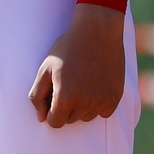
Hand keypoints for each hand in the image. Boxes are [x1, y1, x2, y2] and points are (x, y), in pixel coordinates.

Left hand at [28, 4, 127, 127]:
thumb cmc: (68, 47)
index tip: (54, 94)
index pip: (54, 122)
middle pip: (70, 120)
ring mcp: (102, 101)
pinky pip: (103, 112)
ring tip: (82, 81)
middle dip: (66, 107)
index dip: (51, 109)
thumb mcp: (45, 68)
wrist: (97, 31)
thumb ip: (37, 95)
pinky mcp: (115, 97)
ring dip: (82, 106)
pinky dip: (98, 104)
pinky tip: (95, 85)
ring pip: (87, 117)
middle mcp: (85, 104)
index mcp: (65, 98)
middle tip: (68, 83)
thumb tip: (41, 118)